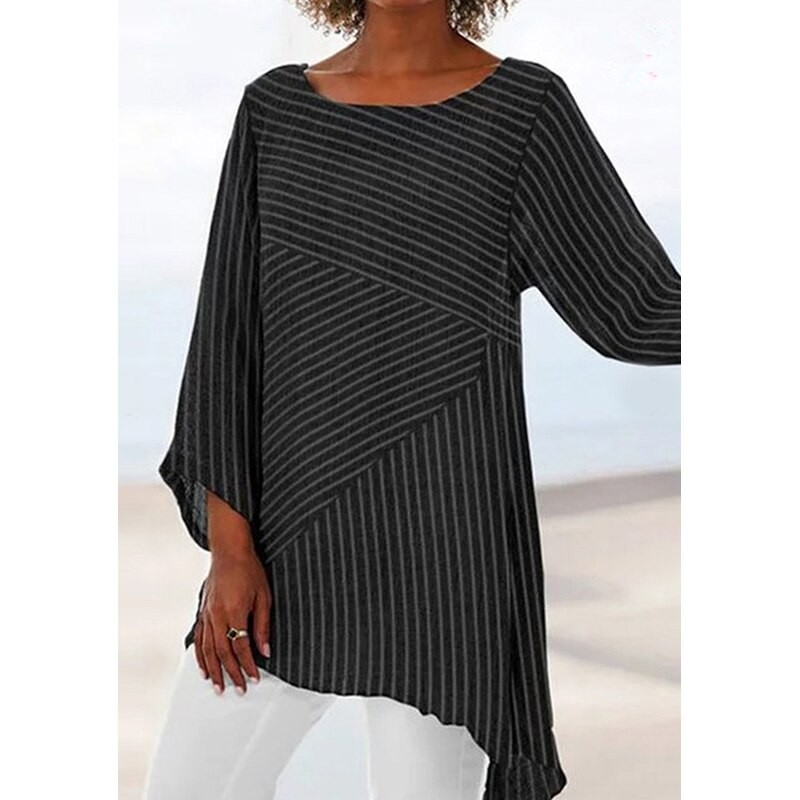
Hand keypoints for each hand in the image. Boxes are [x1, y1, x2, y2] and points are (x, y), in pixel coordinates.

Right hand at [193, 548, 271, 694]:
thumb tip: (265, 651)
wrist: (229, 551)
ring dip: (213, 670)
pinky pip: (199, 639)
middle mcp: (216, 616)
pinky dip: (200, 656)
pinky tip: (204, 668)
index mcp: (234, 612)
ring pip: (207, 650)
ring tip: (219, 687)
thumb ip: (262, 625)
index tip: (254, 679)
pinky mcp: (202, 612)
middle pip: (222, 653)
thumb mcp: (263, 596)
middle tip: (238, 690)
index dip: (248, 666)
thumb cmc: (249, 570)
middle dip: (230, 674)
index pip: (241, 647)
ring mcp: (206, 615)